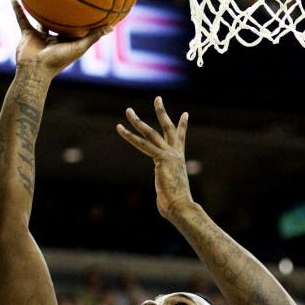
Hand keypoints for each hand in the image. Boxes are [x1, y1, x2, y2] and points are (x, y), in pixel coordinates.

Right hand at [12, 0, 111, 78]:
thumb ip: (94, 37)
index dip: (81, 19)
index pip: (76, 28)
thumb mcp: (79, 47)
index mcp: (67, 42)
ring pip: (40, 19)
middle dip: (62, 12)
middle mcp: (54, 38)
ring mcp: (40, 36)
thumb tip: (112, 27)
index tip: (87, 6)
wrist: (35, 70)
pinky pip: (21, 19)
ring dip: (38, 9)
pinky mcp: (27, 35)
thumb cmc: (58, 60)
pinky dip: (17, 10)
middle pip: (59, 22)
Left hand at [116, 97, 192, 220]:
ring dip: (137, 121)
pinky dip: (129, 136)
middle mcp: (175, 154)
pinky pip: (142, 144)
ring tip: (128, 110)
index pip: (180, 139)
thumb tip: (164, 205)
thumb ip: (165, 193)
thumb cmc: (175, 206)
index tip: (185, 114)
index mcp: (179, 160)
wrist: (181, 206)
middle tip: (158, 98)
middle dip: (161, 112)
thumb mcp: (169, 195)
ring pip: (150, 133)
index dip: (182, 126)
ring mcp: (168, 155)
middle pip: (168, 128)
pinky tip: (119, 128)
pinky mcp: (161, 158)